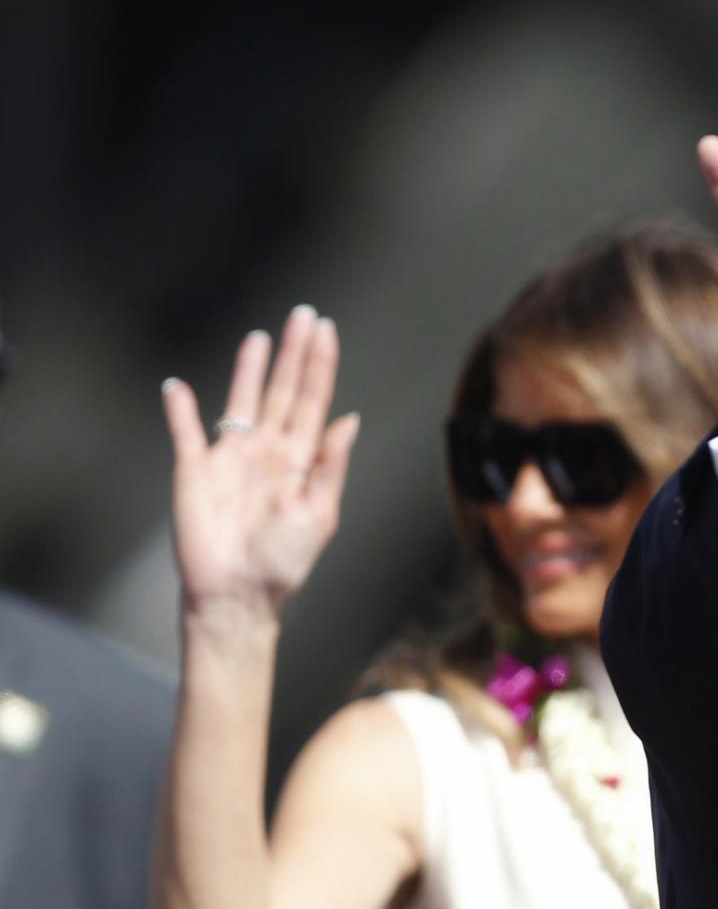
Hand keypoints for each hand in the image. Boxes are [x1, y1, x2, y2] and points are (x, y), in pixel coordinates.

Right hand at [162, 306, 361, 623]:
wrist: (239, 594)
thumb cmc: (283, 562)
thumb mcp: (320, 514)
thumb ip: (331, 465)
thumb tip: (349, 420)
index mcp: (301, 461)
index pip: (313, 402)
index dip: (320, 366)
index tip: (326, 332)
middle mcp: (268, 451)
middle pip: (282, 391)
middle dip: (294, 354)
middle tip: (303, 315)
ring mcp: (231, 457)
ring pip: (241, 400)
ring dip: (249, 369)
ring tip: (261, 337)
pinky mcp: (195, 471)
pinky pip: (185, 432)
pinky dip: (180, 409)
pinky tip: (178, 386)